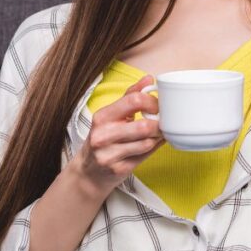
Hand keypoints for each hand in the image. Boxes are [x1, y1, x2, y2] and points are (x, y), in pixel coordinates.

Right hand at [71, 76, 163, 195]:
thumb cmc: (104, 138)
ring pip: (148, 142)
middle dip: (159, 124)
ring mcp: (110, 155)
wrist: (88, 171)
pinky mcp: (119, 169)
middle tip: (162, 122)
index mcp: (102, 117)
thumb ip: (131, 95)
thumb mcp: (111, 115)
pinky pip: (146, 155)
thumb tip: (149, 79)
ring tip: (156, 133)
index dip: (153, 102)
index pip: (134, 101)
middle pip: (144, 126)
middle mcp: (103, 135)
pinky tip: (150, 144)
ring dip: (157, 137)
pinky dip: (153, 148)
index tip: (157, 106)